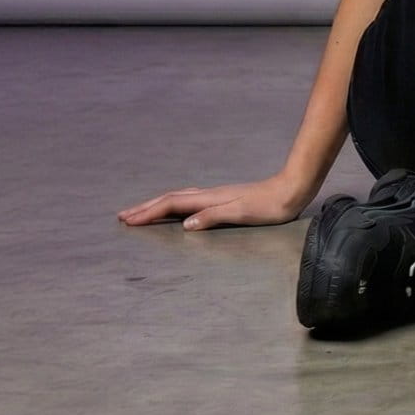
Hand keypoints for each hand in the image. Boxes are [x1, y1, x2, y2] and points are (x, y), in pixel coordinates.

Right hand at [117, 176, 315, 230]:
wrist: (291, 190)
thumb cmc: (269, 206)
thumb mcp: (242, 213)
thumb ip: (213, 217)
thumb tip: (185, 225)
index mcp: (209, 199)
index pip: (172, 205)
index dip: (149, 213)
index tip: (128, 220)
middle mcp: (209, 195)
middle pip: (170, 199)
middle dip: (146, 208)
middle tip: (123, 216)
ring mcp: (215, 195)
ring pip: (178, 198)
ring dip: (157, 205)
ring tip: (142, 212)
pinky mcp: (223, 199)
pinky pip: (189, 200)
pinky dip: (174, 205)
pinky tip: (176, 209)